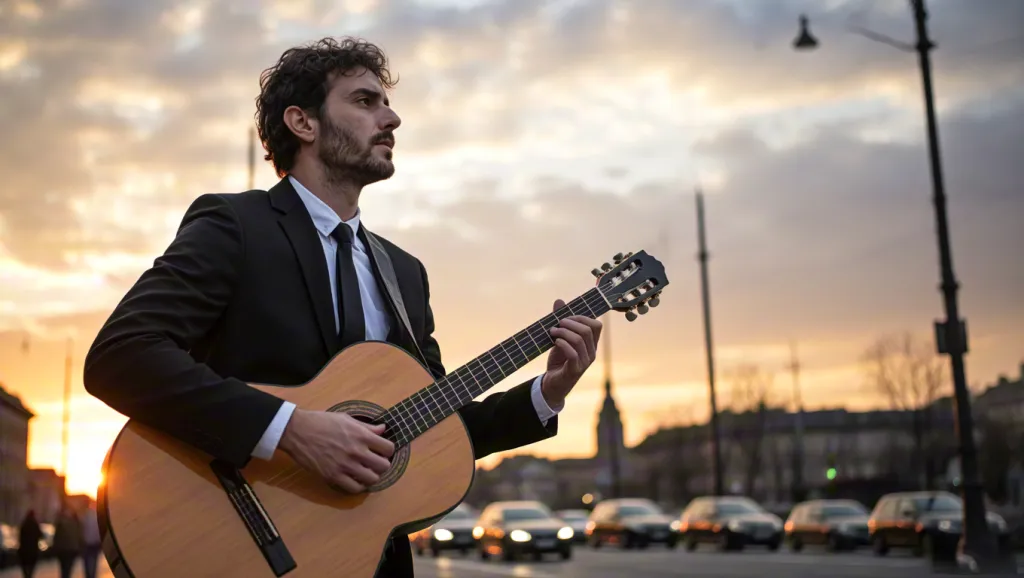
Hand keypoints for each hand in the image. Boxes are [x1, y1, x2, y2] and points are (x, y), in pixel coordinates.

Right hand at [278, 409, 394, 493]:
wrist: (298, 431)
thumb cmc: (321, 422)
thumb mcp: (346, 419)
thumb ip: (366, 427)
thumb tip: (382, 429)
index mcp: (361, 435)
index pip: (389, 448)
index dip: (387, 450)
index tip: (382, 451)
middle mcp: (356, 451)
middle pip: (384, 466)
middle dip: (382, 465)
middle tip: (374, 463)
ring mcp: (345, 465)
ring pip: (372, 479)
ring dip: (371, 476)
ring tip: (365, 472)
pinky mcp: (333, 476)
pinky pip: (354, 488)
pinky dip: (358, 486)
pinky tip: (355, 479)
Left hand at [541, 299, 602, 407]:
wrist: (552, 383)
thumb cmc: (558, 360)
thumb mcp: (560, 338)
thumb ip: (561, 321)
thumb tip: (559, 301)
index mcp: (591, 344)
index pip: (596, 325)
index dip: (581, 317)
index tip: (565, 318)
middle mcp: (591, 352)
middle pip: (587, 330)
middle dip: (570, 323)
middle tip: (556, 324)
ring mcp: (584, 362)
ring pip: (579, 340)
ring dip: (563, 332)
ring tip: (552, 332)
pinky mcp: (574, 370)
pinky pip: (573, 353)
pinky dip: (563, 344)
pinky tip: (555, 342)